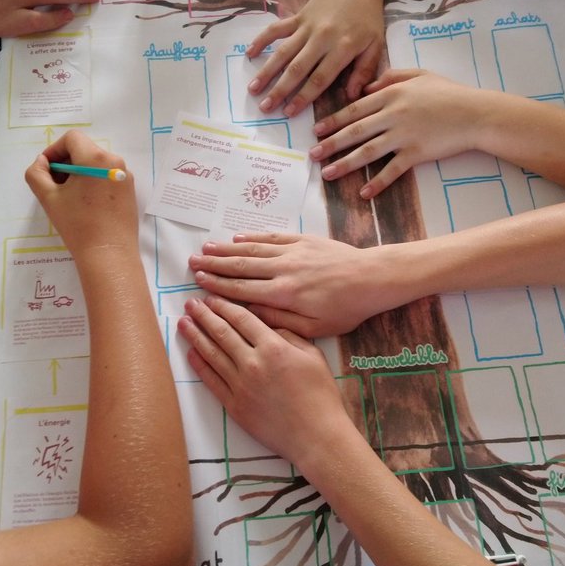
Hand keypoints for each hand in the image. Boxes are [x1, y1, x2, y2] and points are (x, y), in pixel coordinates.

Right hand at [25, 130, 136, 260]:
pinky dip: (92, 181)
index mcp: (96, 158)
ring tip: (68, 196)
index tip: (46, 169)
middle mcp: (114, 161)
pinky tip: (84, 203)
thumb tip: (42, 162)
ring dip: (78, 172)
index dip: (55, 150)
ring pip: (96, 163)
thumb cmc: (78, 225)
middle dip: (65, 162)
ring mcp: (125, 176)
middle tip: (53, 184)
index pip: (72, 138)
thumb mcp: (49, 198)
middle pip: (85, 149)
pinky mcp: (129, 190)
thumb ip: (37, 173)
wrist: (109, 254)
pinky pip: (107, 175)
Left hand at [177, 295, 348, 465]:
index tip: (212, 298)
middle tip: (190, 304)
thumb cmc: (320, 396)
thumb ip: (289, 335)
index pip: (242, 320)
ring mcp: (241, 386)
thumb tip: (268, 326)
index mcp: (274, 347)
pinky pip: (211, 381)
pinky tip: (190, 353)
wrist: (316, 436)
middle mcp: (253, 363)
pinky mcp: (235, 406)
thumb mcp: (313, 356)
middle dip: (203, 315)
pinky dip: (199, 365)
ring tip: (183, 323)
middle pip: (222, 333)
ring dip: (195, 336)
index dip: (224, 306)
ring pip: (212, 354)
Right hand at [189, 232, 394, 335]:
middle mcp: (283, 270)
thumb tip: (251, 313)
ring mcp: (292, 252)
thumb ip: (280, 322)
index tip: (199, 282)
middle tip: (192, 262)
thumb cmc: (346, 309)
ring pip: (252, 249)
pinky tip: (238, 237)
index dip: (217, 286)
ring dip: (227, 248)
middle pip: (241, 266)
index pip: (242, 290)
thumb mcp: (314, 327)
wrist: (372, 278)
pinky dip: (253, 237)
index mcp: (283, 295)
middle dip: (214, 264)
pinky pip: (272, 237)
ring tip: (206, 248)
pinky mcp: (303, 240)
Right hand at [245, 0, 384, 116]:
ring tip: (253, 89)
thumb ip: (364, 71)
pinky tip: (249, 54)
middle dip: (279, 90)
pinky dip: (262, 40)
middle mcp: (321, 38)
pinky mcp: (297, 17)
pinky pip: (276, 29)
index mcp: (342, 48)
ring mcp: (306, 27)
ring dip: (267, 71)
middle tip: (265, 108)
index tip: (289, 113)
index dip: (303, 97)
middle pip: (296, 68)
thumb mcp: (375, 45)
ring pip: (283, 52)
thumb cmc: (368, 18)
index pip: (319, 78)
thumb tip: (351, 96)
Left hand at [311, 69, 481, 191]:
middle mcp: (393, 114)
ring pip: (367, 151)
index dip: (333, 121)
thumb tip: (367, 87)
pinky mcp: (417, 153)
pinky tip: (364, 192)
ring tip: (328, 173)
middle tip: (312, 155)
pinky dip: (378, 182)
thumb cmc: (449, 93)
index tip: (316, 130)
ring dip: (345, 164)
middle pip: (355, 131)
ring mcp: (404, 135)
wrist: (476, 113)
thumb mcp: (419, 75)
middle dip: (331, 144)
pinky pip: (393, 170)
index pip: (355, 109)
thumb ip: (391, 77)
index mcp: (391, 93)